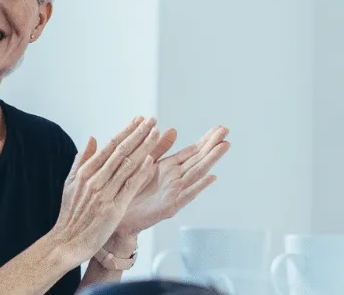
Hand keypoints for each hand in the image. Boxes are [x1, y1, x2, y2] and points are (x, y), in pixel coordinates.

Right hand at [48, 117, 160, 265]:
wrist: (67, 242)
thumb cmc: (70, 215)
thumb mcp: (71, 184)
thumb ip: (83, 160)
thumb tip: (93, 138)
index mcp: (85, 172)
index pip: (110, 146)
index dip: (126, 131)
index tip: (138, 120)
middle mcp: (95, 179)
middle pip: (121, 151)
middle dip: (138, 134)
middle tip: (152, 120)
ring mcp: (104, 193)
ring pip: (128, 164)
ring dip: (144, 147)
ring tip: (156, 133)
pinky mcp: (113, 208)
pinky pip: (129, 186)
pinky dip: (140, 172)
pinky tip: (151, 161)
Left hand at [115, 126, 229, 238]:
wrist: (117, 215)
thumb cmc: (129, 190)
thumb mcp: (144, 163)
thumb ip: (159, 147)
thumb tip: (173, 129)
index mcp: (170, 167)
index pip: (193, 151)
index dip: (207, 139)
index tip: (220, 128)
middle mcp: (176, 179)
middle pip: (199, 159)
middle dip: (213, 145)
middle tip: (226, 131)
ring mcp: (175, 192)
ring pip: (196, 173)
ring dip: (211, 160)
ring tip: (224, 146)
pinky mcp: (170, 207)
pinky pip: (187, 195)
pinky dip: (199, 186)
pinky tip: (211, 177)